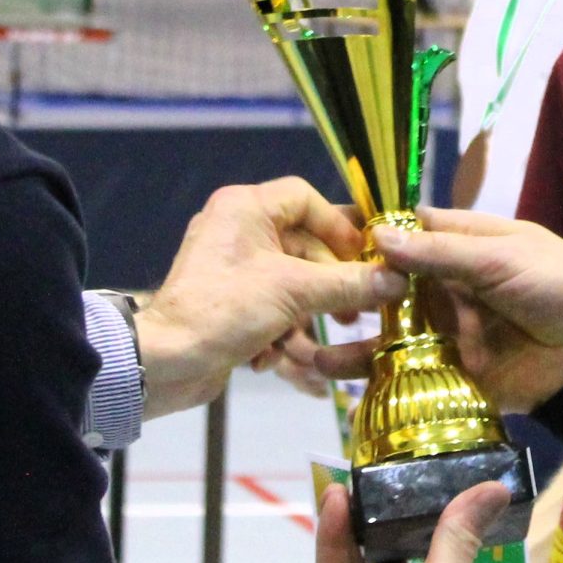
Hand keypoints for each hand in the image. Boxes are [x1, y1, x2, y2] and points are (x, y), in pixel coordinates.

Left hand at [134, 179, 398, 418]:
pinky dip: (279, 337)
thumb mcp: (295, 292)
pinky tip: (280, 364)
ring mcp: (232, 270)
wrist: (164, 362)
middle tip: (352, 315)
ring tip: (315, 354)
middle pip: (303, 249)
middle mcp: (237, 231)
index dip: (338, 227)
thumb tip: (398, 280)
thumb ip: (350, 284)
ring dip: (304, 323)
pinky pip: (269, 311)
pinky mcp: (228, 305)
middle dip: (327, 289)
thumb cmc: (226, 308)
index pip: (305, 198)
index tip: (363, 258)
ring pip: (289, 288)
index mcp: (245, 208)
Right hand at [315, 208, 562, 412]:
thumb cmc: (558, 283)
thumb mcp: (500, 258)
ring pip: (389, 337)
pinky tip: (339, 391)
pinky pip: (409, 378)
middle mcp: (444, 289)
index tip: (316, 247)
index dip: (363, 240)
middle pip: (385, 291)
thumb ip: (439, 253)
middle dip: (345, 298)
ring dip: (351, 346)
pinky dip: (376, 384)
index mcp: (458, 247)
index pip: (402, 236)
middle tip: (296, 307)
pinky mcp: (452, 376)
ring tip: (308, 355)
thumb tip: (376, 236)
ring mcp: (446, 333)